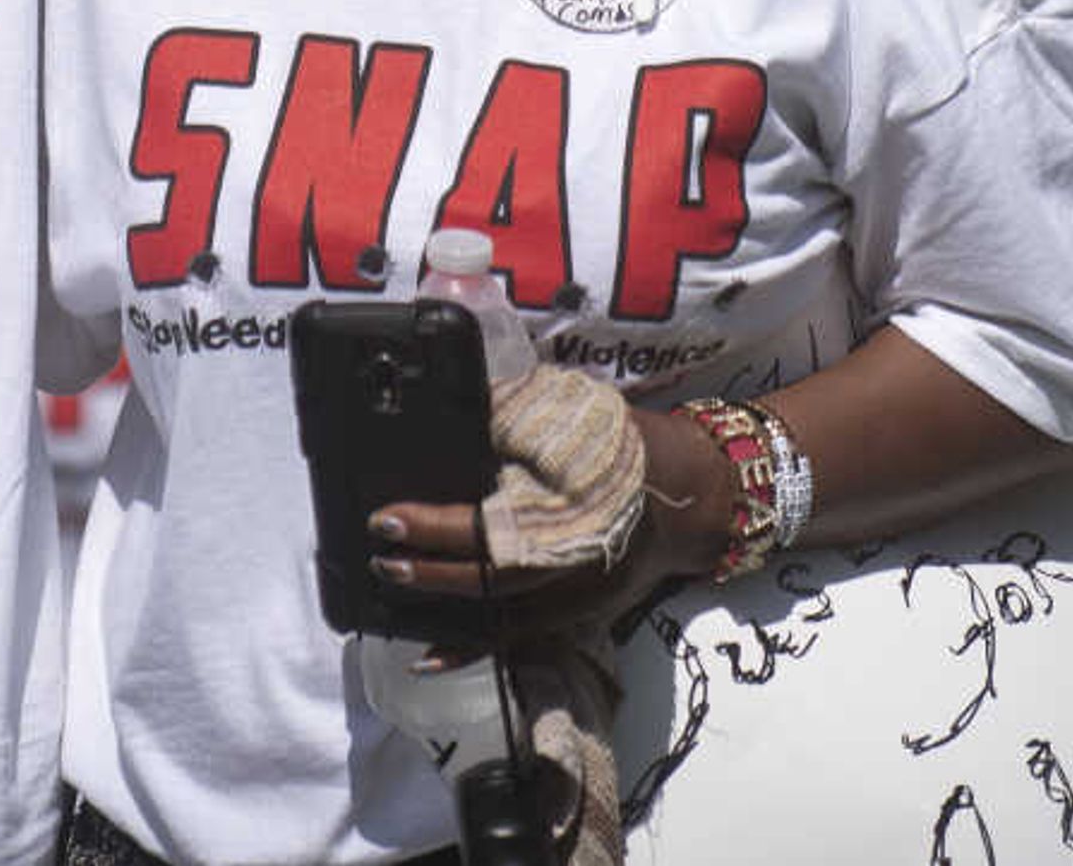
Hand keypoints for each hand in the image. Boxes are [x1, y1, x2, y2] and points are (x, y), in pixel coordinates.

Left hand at [365, 403, 732, 634]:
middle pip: (494, 576)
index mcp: (574, 503)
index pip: (493, 523)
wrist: (689, 494)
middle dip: (431, 569)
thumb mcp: (571, 415)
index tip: (390, 517)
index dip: (437, 527)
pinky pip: (519, 640)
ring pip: (502, 615)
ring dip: (443, 608)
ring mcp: (579, 595)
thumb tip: (449, 422)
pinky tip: (428, 657)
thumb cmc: (623, 445)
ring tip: (391, 590)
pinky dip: (472, 650)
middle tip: (383, 554)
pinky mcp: (578, 614)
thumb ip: (512, 424)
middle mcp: (576, 558)